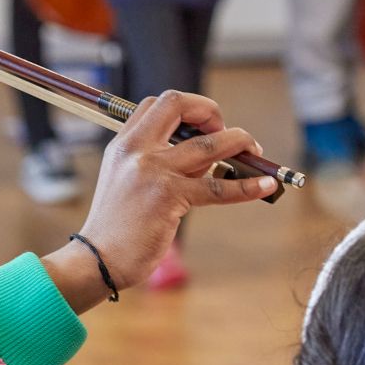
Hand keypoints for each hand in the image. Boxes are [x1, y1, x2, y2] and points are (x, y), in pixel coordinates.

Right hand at [42, 91, 278, 310]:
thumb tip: (211, 158)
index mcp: (123, 144)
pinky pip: (217, 188)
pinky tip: (265, 186)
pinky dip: (247, 186)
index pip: (157, 104)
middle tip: (228, 133)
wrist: (98, 259)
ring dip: (239, 142)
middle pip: (177, 105)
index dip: (189, 107)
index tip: (206, 125)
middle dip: (211, 110)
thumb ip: (163, 164)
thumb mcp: (129, 183)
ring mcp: (152, 171)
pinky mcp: (168, 197)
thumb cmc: (116, 228)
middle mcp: (135, 150)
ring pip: (208, 144)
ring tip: (256, 152)